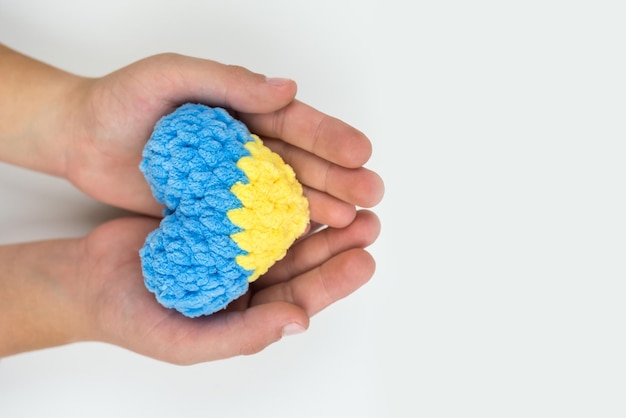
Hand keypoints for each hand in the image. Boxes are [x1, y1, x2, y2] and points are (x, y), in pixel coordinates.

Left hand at [64, 53, 383, 226]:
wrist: (83, 137)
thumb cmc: (123, 99)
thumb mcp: (171, 76)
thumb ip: (226, 82)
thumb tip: (286, 89)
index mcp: (244, 106)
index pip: (295, 121)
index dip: (329, 137)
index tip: (361, 153)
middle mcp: (247, 142)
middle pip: (302, 159)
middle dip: (339, 176)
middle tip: (372, 194)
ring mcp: (234, 176)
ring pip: (287, 190)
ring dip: (322, 204)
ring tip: (354, 220)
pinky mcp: (216, 205)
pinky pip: (257, 216)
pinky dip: (286, 226)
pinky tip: (312, 236)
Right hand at [75, 210, 379, 363]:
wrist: (88, 281)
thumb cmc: (134, 319)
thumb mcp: (187, 340)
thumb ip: (244, 334)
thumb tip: (300, 322)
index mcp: (249, 312)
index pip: (301, 298)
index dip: (334, 281)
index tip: (364, 260)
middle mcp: (249, 279)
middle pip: (303, 262)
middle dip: (338, 244)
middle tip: (370, 222)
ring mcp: (236, 247)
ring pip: (286, 231)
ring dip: (318, 216)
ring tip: (350, 200)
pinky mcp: (218, 218)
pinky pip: (255, 205)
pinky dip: (276, 194)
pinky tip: (299, 180)